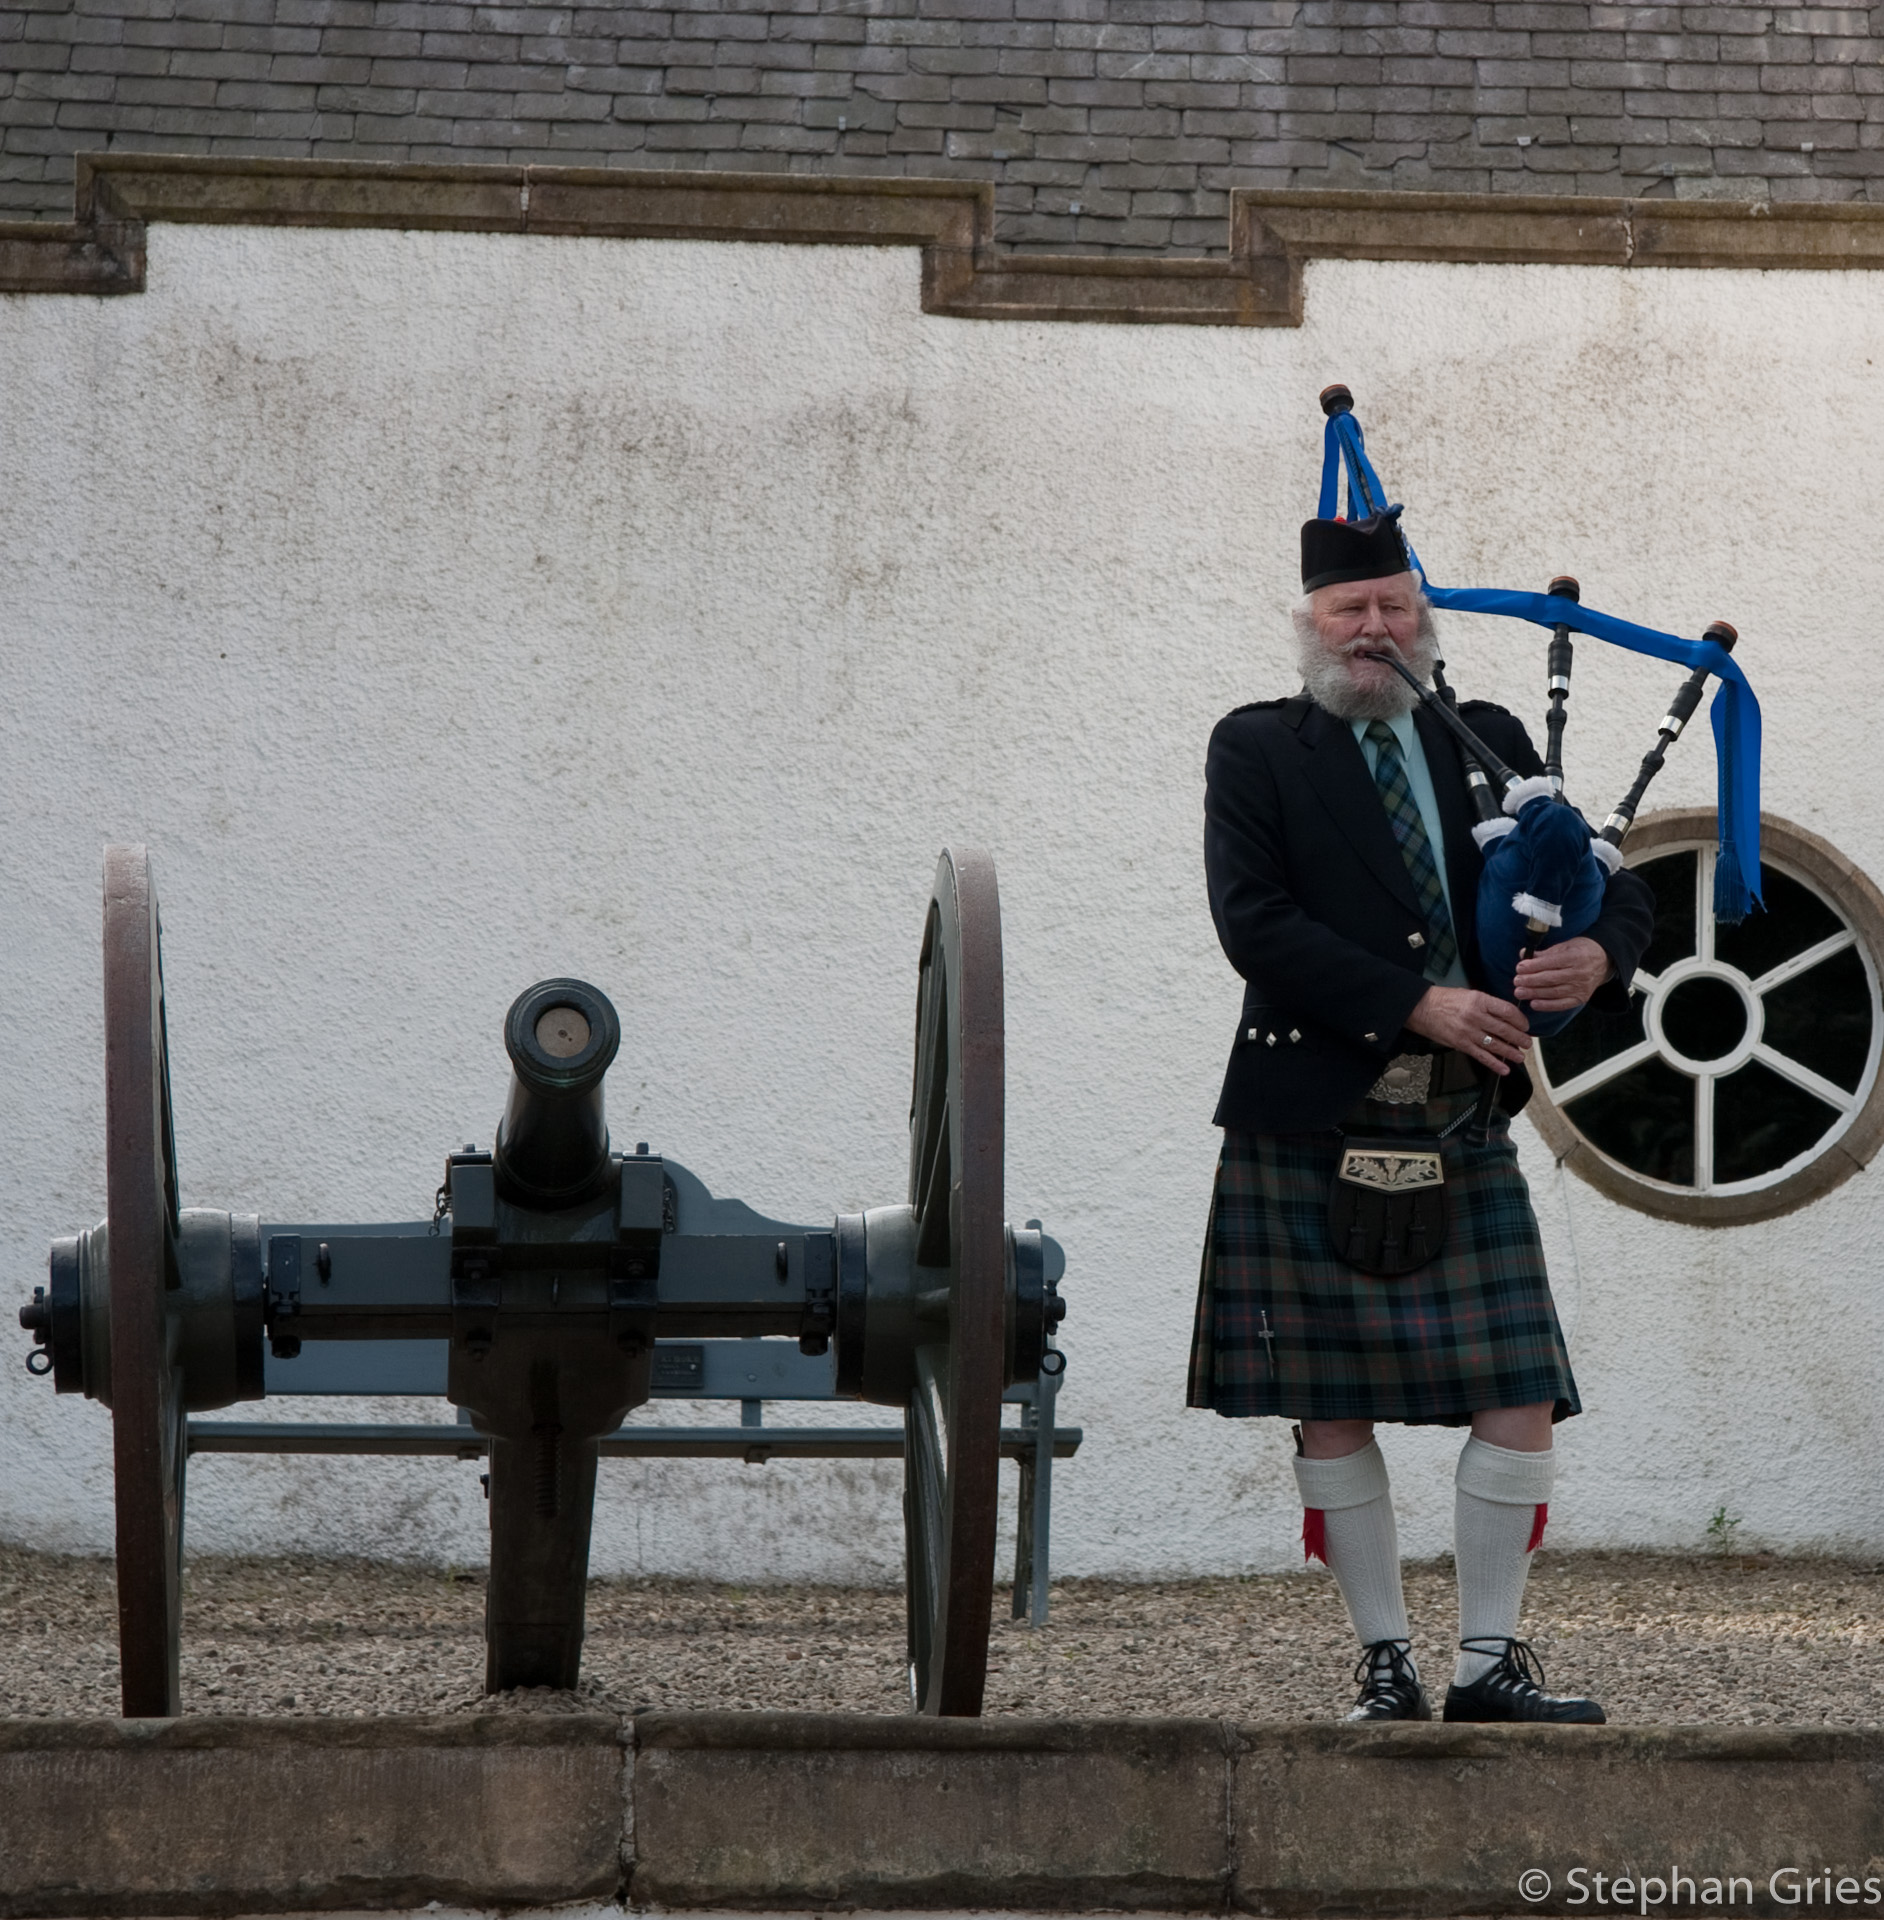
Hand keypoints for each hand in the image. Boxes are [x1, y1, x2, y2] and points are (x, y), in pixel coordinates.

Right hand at [1403, 985, 1532, 1075]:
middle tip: (1527, 1043)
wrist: (1422, 1008)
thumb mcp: (1469, 994)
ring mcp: (1468, 1032)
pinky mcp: (1461, 1044)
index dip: (1520, 1020)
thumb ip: (1487, 1005)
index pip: (1507, 1011)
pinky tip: (1504, 1069)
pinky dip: (1494, 1064)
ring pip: (1495, 1045)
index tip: (1525, 1025)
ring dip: (1511, 1052)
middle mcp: (1475, 1016)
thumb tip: (1506, 1017)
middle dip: (1519, 1038)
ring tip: (1520, 1056)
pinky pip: (1481, 1056)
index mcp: (1479, 1000)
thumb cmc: (1444, 999)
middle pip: (1505, 1030)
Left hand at [1513, 936, 1613, 1012]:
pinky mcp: (1581, 998)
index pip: (1551, 963)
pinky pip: (1562, 1004)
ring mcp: (1581, 988)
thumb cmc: (1581, 951)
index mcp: (1575, 957)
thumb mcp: (1565, 946)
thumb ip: (1544, 953)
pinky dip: (1547, 1005)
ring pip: (1554, 992)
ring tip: (1520, 992)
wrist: (1604, 961)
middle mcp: (1580, 973)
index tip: (1519, 968)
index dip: (1533, 966)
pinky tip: (1534, 1004)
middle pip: (1551, 979)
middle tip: (1516, 981)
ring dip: (1535, 993)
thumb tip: (1523, 954)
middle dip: (1531, 981)